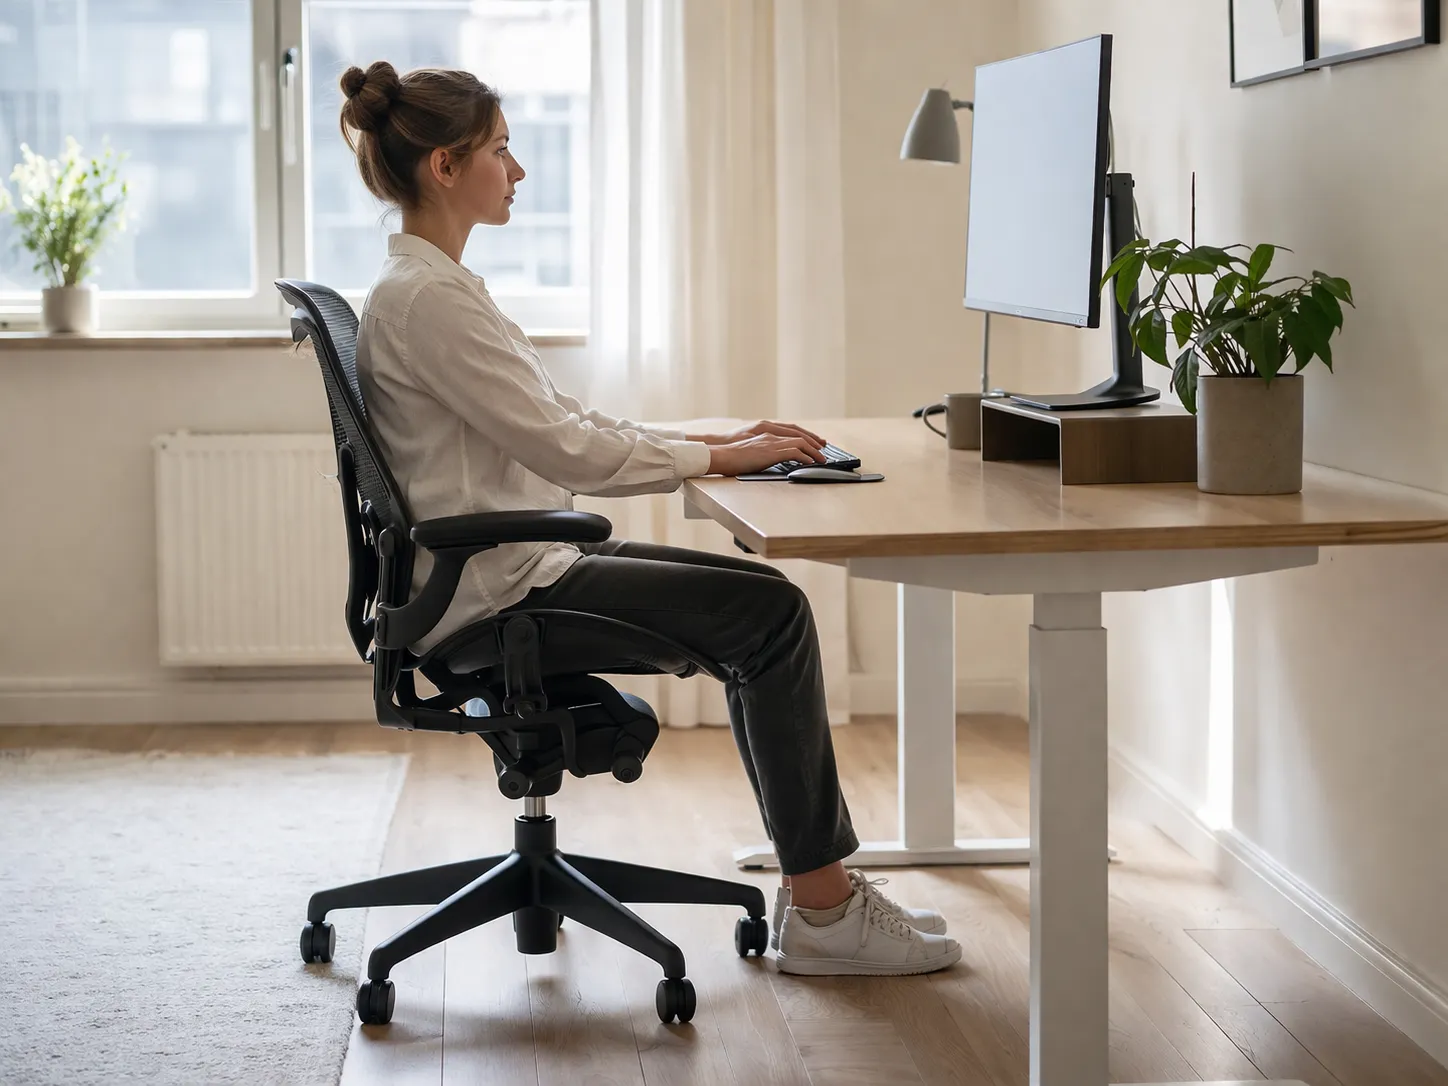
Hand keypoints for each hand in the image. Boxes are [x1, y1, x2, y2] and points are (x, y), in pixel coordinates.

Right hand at [707, 432, 827, 475]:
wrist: (722, 455)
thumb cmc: (731, 457)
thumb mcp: (750, 451)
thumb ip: (763, 451)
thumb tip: (771, 458)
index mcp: (765, 433)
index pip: (791, 432)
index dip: (805, 437)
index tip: (814, 443)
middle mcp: (770, 435)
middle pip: (799, 435)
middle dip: (813, 442)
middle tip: (824, 449)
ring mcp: (771, 442)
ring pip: (800, 442)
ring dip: (813, 451)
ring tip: (822, 458)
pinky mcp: (771, 452)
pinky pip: (794, 452)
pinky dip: (805, 457)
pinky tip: (811, 462)